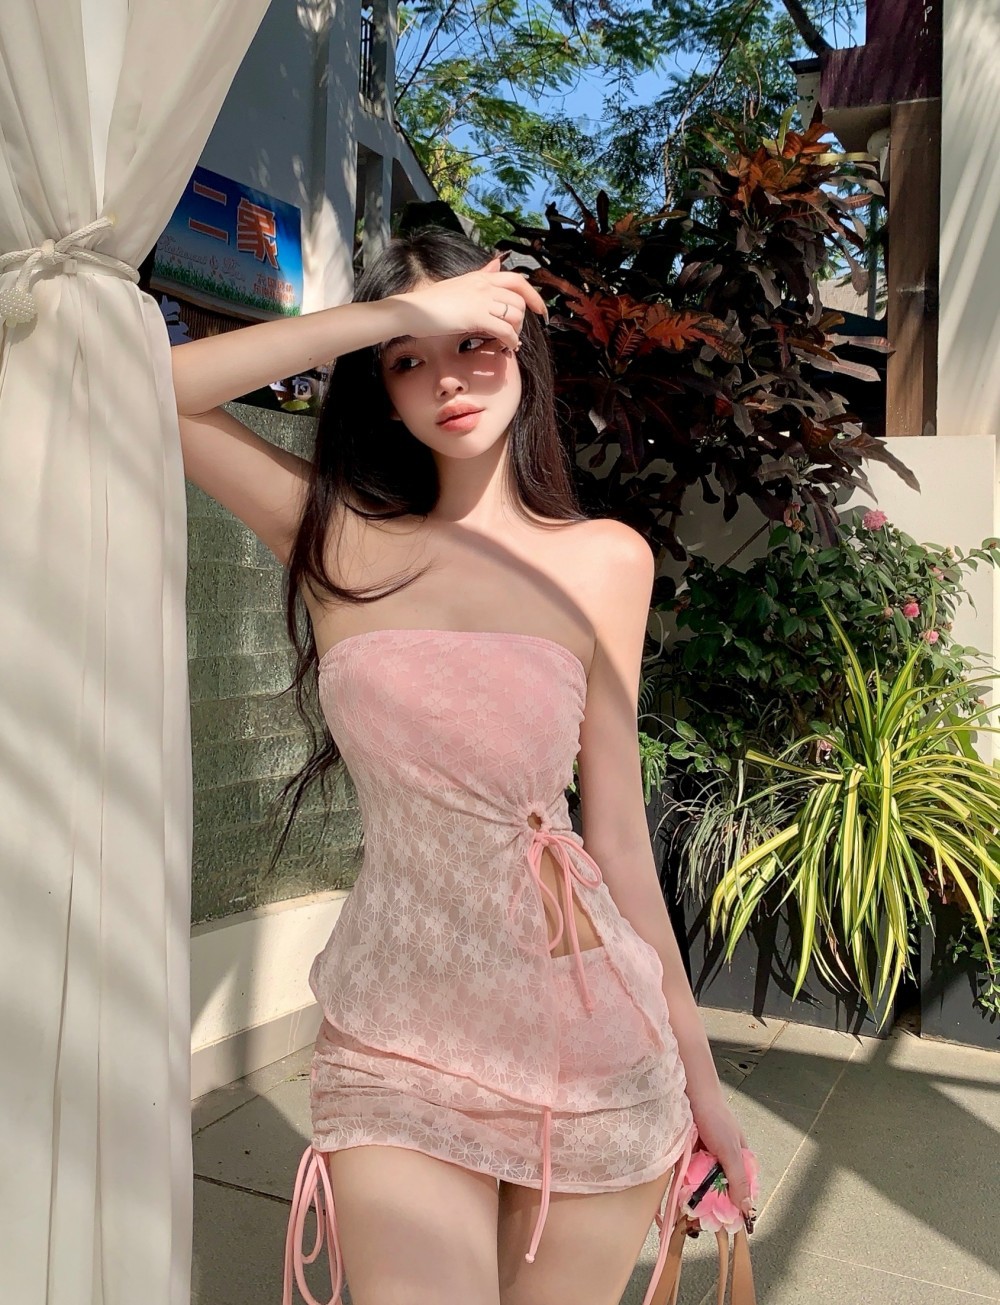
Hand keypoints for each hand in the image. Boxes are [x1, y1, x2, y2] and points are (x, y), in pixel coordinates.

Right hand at [390, 257, 547, 351]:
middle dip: (523, 319)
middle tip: (516, 333)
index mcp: (481, 277)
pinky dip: (511, 341)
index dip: (533, 295)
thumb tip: (496, 263)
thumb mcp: (460, 283)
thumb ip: (480, 276)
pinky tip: (508, 347)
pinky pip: (504, 329)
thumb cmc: (431, 302)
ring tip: (510, 342)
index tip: (540, 309)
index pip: (517, 280)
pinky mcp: (475, 316)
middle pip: (519, 299)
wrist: (412, 310)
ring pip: (515, 314)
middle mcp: (484, 284)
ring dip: (517, 331)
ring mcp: (480, 299)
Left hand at [690, 1097, 756, 1229]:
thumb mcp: (731, 1151)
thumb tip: (746, 1208)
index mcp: (741, 1160)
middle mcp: (724, 1161)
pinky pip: (690, 1175)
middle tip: (700, 1220)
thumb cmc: (716, 1117)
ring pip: (704, 1185)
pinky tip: (680, 1194)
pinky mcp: (691, 1155)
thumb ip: (738, 1179)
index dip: (734, 1207)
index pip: (742, 1191)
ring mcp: (707, 1158)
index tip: (724, 1225)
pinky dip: (686, 1183)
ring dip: (697, 1196)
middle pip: (721, 1190)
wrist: (691, 1094)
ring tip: (688, 1211)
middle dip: (712, 1204)